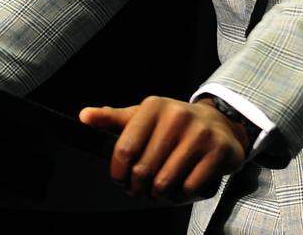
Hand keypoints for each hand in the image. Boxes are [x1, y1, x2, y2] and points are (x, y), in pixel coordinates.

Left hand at [77, 96, 246, 201]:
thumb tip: (83, 116)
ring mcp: (200, 132)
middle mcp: (177, 115)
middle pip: (143, 171)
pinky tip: (183, 185)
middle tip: (143, 188)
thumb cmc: (174, 125)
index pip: (124, 150)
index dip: (119, 174)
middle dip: (139, 188)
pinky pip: (188, 188)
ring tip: (163, 187)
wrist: (219, 124)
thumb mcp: (144, 117)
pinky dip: (182, 195)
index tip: (122, 180)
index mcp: (154, 106)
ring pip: (164, 182)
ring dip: (160, 194)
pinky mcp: (218, 150)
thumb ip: (113, 119)